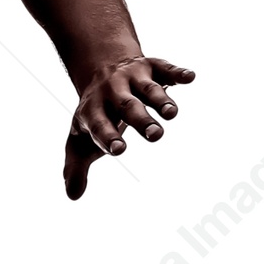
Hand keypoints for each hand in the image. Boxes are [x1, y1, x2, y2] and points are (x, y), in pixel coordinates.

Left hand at [64, 56, 194, 199]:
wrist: (99, 68)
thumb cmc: (94, 115)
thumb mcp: (80, 140)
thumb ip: (76, 168)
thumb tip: (73, 196)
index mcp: (93, 111)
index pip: (99, 125)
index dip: (108, 137)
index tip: (119, 150)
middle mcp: (112, 92)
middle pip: (127, 106)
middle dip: (141, 120)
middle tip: (155, 135)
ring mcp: (132, 77)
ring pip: (148, 89)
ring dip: (160, 100)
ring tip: (172, 113)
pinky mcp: (151, 67)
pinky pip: (166, 68)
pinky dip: (177, 72)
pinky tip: (189, 77)